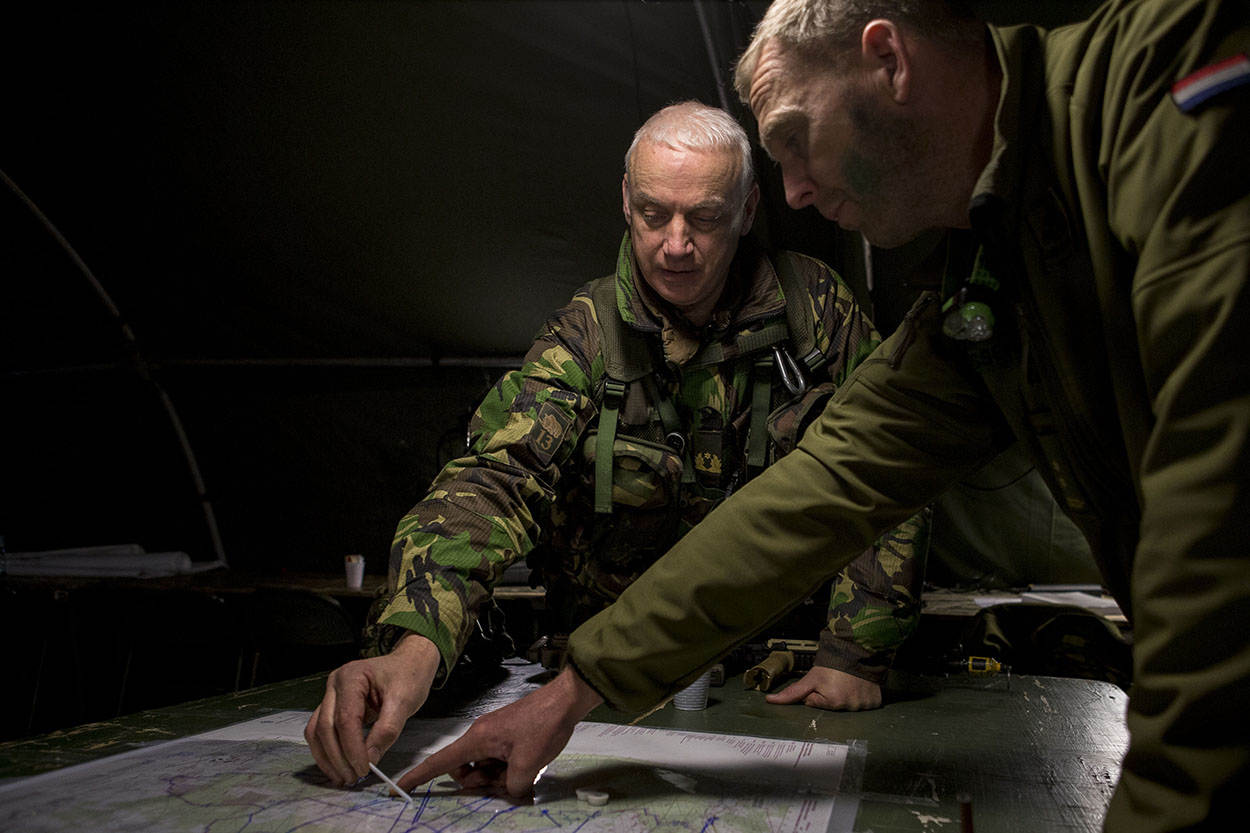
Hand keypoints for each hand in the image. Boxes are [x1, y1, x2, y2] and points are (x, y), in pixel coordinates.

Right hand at [305, 632, 440, 785]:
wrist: (409, 663)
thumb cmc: (408, 676)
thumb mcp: (404, 701)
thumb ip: (387, 730)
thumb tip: (370, 759)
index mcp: (351, 677)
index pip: (345, 719)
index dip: (352, 748)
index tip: (364, 769)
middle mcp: (334, 684)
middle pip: (325, 727)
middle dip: (338, 757)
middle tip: (353, 778)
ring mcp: (330, 695)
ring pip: (317, 731)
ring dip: (327, 757)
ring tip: (343, 777)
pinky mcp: (332, 706)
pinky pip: (322, 731)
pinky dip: (327, 750)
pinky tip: (339, 766)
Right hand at [395, 665, 603, 797]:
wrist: (565, 700)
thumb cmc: (543, 727)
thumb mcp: (527, 765)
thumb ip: (510, 786)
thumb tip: (508, 790)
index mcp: (477, 739)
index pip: (440, 762)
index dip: (418, 776)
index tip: (397, 789)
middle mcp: (480, 735)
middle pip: (464, 769)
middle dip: (480, 782)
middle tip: (507, 781)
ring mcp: (493, 734)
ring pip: (483, 766)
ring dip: (497, 776)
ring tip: (523, 770)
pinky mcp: (506, 735)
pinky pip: (496, 759)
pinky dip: (507, 767)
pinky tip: (528, 765)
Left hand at [764, 666, 882, 710]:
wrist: (859, 649)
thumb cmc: (834, 663)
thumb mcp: (811, 677)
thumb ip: (792, 692)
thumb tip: (770, 701)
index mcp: (832, 702)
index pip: (815, 703)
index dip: (816, 691)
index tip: (824, 681)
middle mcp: (849, 706)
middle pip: (831, 706)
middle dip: (831, 695)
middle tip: (836, 681)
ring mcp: (863, 705)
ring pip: (848, 705)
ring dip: (847, 695)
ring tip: (849, 682)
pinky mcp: (875, 702)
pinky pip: (866, 704)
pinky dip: (862, 696)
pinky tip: (859, 686)